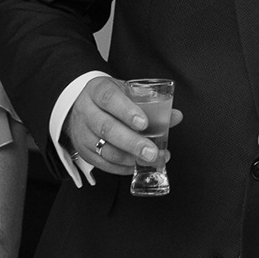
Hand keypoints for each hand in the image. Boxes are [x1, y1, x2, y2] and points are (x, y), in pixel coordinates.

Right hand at [63, 75, 178, 176]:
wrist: (83, 105)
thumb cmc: (110, 98)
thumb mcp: (128, 92)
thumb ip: (152, 102)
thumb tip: (175, 116)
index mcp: (98, 90)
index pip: (109, 99)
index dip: (127, 111)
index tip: (144, 123)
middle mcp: (86, 111)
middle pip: (106, 128)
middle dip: (132, 142)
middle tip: (152, 152)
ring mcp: (82, 132)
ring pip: (104, 149)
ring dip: (130, 158)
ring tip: (151, 159)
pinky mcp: (83, 150)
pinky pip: (102, 162)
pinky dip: (121, 167)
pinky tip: (137, 165)